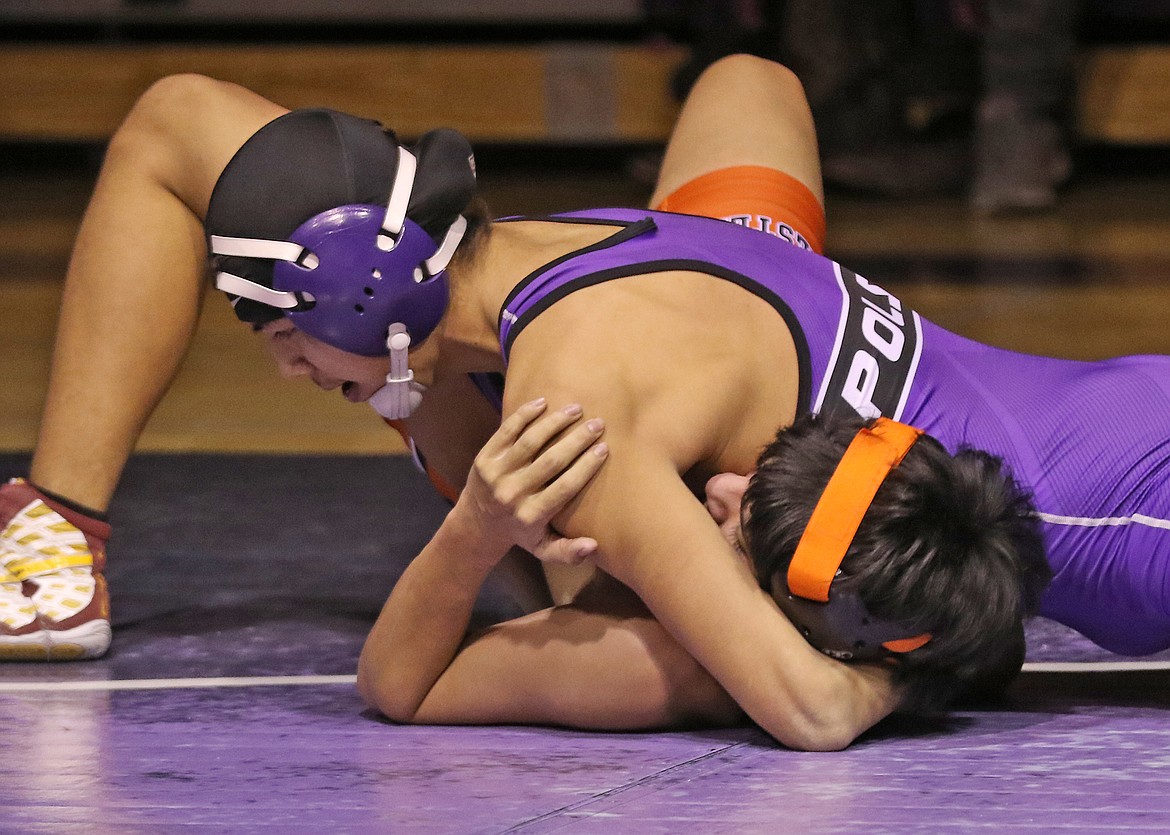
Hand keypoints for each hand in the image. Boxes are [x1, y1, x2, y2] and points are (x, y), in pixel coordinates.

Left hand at [455, 398, 607, 564]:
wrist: (476, 524)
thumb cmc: (519, 533)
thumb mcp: (543, 549)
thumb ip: (568, 552)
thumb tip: (594, 546)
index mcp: (531, 515)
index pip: (565, 487)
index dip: (586, 466)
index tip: (604, 448)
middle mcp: (513, 494)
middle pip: (551, 461)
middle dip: (577, 440)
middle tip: (598, 424)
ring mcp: (496, 474)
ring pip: (530, 441)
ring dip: (555, 422)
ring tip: (576, 409)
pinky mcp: (485, 457)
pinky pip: (507, 430)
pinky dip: (525, 414)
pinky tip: (544, 402)